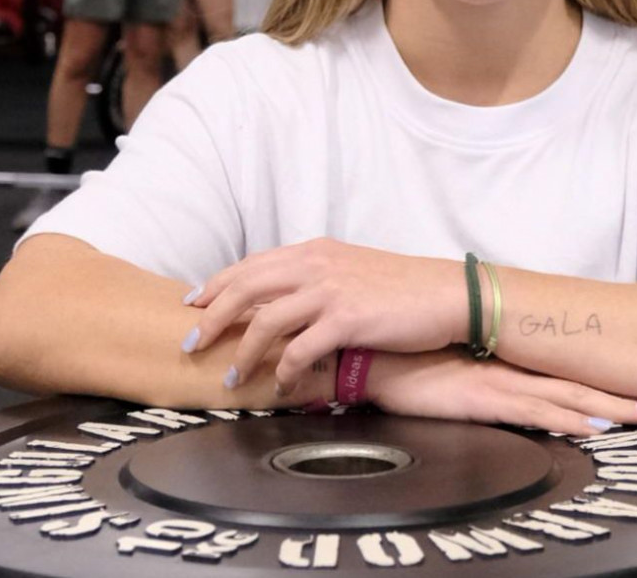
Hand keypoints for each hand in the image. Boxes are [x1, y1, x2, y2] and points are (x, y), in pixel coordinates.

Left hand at [181, 239, 463, 393]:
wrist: (446, 293)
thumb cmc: (402, 286)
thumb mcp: (351, 269)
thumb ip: (315, 278)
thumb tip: (282, 301)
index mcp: (315, 250)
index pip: (252, 264)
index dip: (218, 284)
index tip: (194, 303)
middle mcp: (316, 264)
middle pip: (245, 287)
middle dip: (212, 317)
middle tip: (190, 342)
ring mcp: (331, 291)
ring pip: (266, 321)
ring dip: (241, 354)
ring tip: (229, 378)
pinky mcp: (347, 319)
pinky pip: (300, 350)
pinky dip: (283, 371)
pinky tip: (281, 385)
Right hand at [369, 350, 636, 435]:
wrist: (369, 351)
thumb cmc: (402, 354)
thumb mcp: (448, 360)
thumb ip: (475, 367)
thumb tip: (493, 374)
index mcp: (503, 356)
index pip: (563, 365)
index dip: (601, 371)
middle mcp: (508, 365)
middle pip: (576, 379)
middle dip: (621, 389)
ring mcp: (498, 381)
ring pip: (567, 395)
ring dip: (610, 405)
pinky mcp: (481, 399)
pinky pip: (535, 411)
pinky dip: (570, 419)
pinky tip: (597, 427)